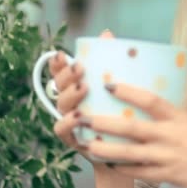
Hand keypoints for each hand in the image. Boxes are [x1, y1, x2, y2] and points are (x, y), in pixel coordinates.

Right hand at [49, 30, 113, 168]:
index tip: (62, 54)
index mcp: (78, 90)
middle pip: (58, 87)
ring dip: (69, 95)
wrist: (129, 153)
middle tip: (79, 68)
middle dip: (65, 76)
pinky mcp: (74, 140)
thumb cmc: (122, 115)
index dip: (58, 64)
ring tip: (82, 87)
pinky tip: (77, 116)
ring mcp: (70, 122)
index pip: (63, 73)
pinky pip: (63, 131)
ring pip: (60, 106)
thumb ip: (112, 62)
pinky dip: (68, 122)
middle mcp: (70, 105)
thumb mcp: (120, 87)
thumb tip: (107, 34)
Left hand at [78, 83, 186, 187]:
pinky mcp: (167, 176)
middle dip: (104, 122)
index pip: (151, 100)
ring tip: (86, 144)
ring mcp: (167, 157)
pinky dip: (122, 169)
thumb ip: (174, 117)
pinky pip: (138, 172)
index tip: (108, 84)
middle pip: (131, 127)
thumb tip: (153, 106)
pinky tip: (109, 165)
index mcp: (180, 118)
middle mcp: (171, 136)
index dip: (128, 91)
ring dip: (104, 148)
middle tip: (82, 116)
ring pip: (128, 153)